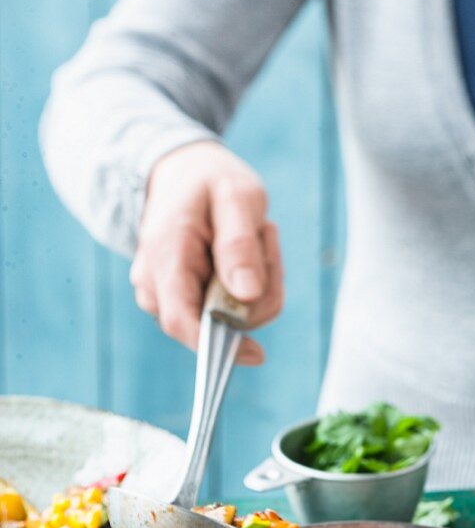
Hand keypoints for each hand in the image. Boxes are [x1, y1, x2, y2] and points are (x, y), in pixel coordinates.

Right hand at [130, 141, 283, 363]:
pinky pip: (228, 312)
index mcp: (166, 254)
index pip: (181, 320)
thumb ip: (239, 245)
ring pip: (227, 319)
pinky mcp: (184, 299)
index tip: (256, 354)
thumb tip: (246, 295)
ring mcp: (166, 294)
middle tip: (265, 239)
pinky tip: (246, 254)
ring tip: (254, 238)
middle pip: (215, 323)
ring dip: (257, 286)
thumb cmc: (209, 181)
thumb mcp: (236, 198)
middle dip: (257, 293)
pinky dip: (249, 289)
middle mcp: (156, 282)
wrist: (183, 173)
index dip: (216, 345)